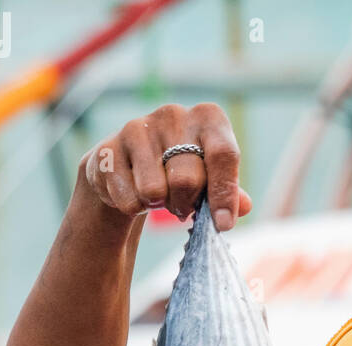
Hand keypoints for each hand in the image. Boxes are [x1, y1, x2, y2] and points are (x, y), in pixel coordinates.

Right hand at [81, 102, 252, 230]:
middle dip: (187, 204)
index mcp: (208, 118)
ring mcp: (136, 127)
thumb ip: (232, 194)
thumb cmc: (184, 173)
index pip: (223, 155)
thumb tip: (243, 206)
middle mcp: (173, 114)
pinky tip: (134, 192)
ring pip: (154, 190)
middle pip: (187, 179)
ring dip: (159, 205)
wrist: (130, 168)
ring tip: (159, 196)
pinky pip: (128, 198)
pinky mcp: (107, 148)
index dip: (224, 194)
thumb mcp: (214, 181)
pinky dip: (134, 207)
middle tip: (183, 206)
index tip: (223, 225)